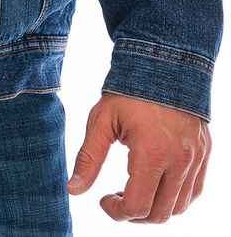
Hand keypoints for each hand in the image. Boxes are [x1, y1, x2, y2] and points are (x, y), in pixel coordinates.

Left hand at [67, 94, 210, 222]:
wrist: (163, 63)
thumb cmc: (127, 91)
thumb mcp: (102, 121)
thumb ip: (88, 158)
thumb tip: (73, 190)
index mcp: (152, 153)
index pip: (137, 206)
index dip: (117, 212)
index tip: (104, 199)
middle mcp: (179, 160)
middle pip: (159, 213)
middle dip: (134, 214)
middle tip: (117, 198)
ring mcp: (195, 158)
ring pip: (179, 207)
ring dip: (155, 209)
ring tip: (134, 190)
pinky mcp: (204, 153)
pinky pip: (193, 191)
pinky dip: (175, 198)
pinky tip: (155, 184)